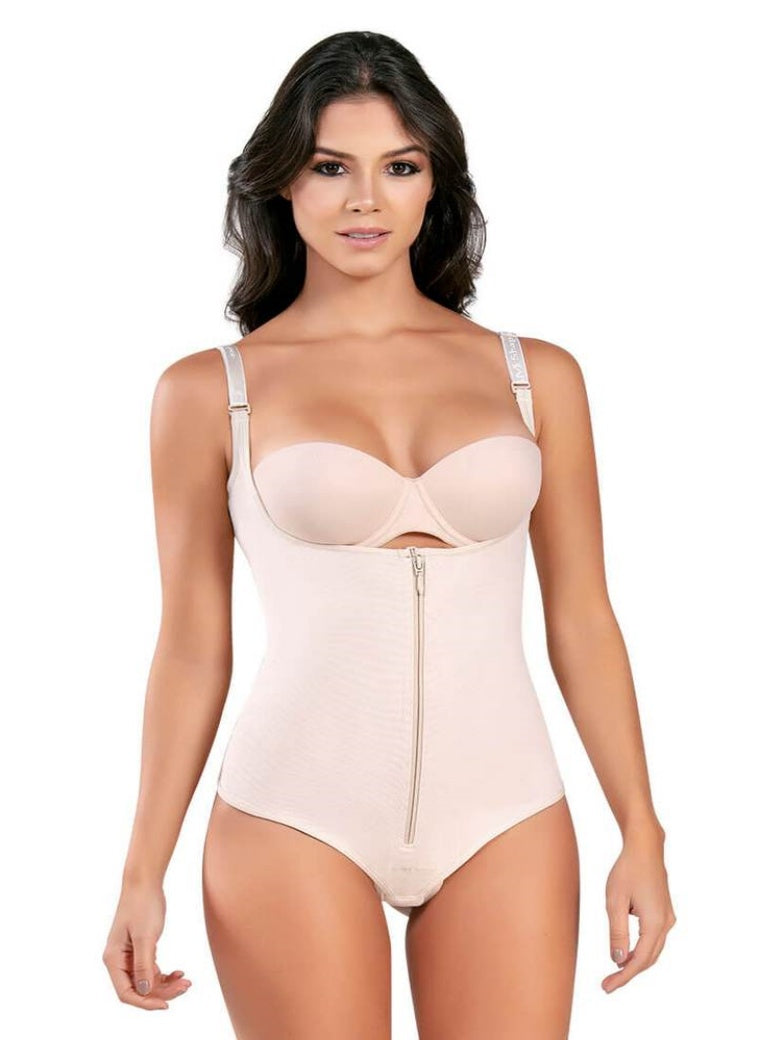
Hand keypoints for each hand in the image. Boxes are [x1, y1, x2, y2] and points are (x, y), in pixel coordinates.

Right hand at [102, 880, 192, 1009]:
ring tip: (186, 982)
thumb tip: (144, 991)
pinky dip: (165, 974)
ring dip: (166, 985)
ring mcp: (129, 956)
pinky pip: (152, 971)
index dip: (145, 1003)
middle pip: (139, 989)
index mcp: (114, 960)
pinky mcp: (140, 949)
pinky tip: (179, 972)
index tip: (166, 1005)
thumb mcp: (145, 936)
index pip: (127, 993)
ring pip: (147, 981)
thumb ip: (144, 965)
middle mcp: (119, 961)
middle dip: (162, 992)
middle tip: (185, 986)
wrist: (144, 882)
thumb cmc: (142, 905)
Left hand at [602, 830, 675, 992]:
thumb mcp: (615, 901)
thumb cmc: (627, 870)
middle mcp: (666, 923)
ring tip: (615, 970)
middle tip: (608, 983)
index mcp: (655, 923)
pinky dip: (641, 948)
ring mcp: (668, 917)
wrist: (645, 847)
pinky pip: (654, 938)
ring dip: (635, 962)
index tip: (607, 987)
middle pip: (648, 959)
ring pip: (652, 950)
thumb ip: (617, 932)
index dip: (624, 977)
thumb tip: (618, 960)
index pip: (639, 960)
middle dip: (629, 973)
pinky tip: (626, 950)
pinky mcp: (665, 911)